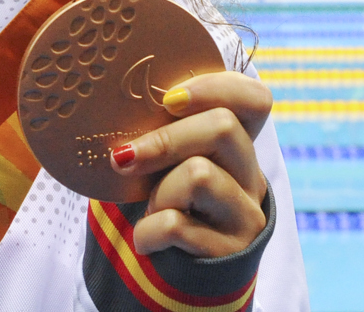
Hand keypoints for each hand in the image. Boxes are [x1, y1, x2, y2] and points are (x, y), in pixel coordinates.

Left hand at [108, 71, 271, 258]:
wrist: (173, 274)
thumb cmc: (163, 203)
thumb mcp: (165, 164)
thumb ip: (157, 131)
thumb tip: (109, 100)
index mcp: (236, 145)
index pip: (254, 98)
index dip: (214, 88)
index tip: (168, 99)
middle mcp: (250, 176)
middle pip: (224, 127)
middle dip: (165, 140)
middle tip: (123, 158)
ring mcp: (246, 214)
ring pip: (199, 174)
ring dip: (158, 193)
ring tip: (152, 210)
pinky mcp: (231, 250)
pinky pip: (177, 224)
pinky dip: (147, 231)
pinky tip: (147, 239)